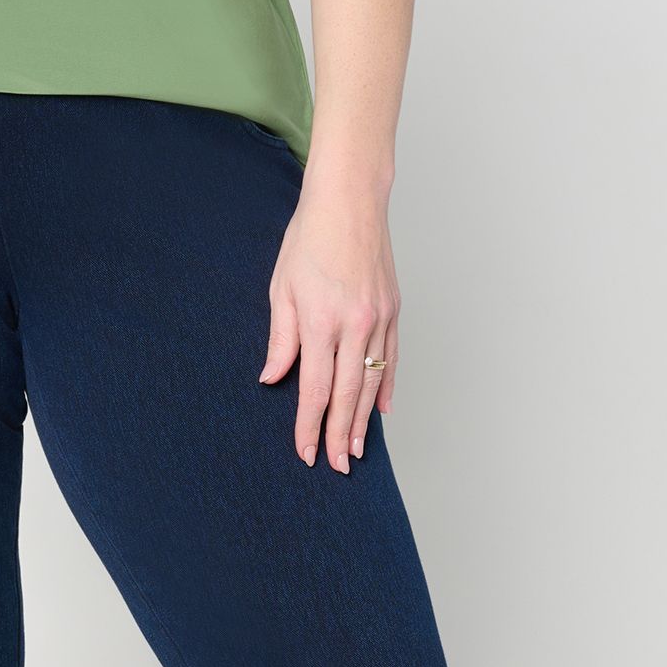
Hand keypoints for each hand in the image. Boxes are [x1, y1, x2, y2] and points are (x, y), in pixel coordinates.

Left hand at [258, 174, 400, 472]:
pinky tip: (381, 411)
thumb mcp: (282, 289)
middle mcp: (355, 325)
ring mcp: (379, 319)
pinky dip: (385, 388)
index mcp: (321, 321)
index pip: (315, 390)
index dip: (310, 426)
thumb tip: (273, 379)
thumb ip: (280, 339)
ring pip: (372, 383)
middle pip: (347, 396)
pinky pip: (391, 360)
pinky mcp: (393, 311)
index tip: (307, 452)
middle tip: (337, 466)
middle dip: (340, 436)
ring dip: (364, 421)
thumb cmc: (310, 239)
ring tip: (358, 450)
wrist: (350, 200)